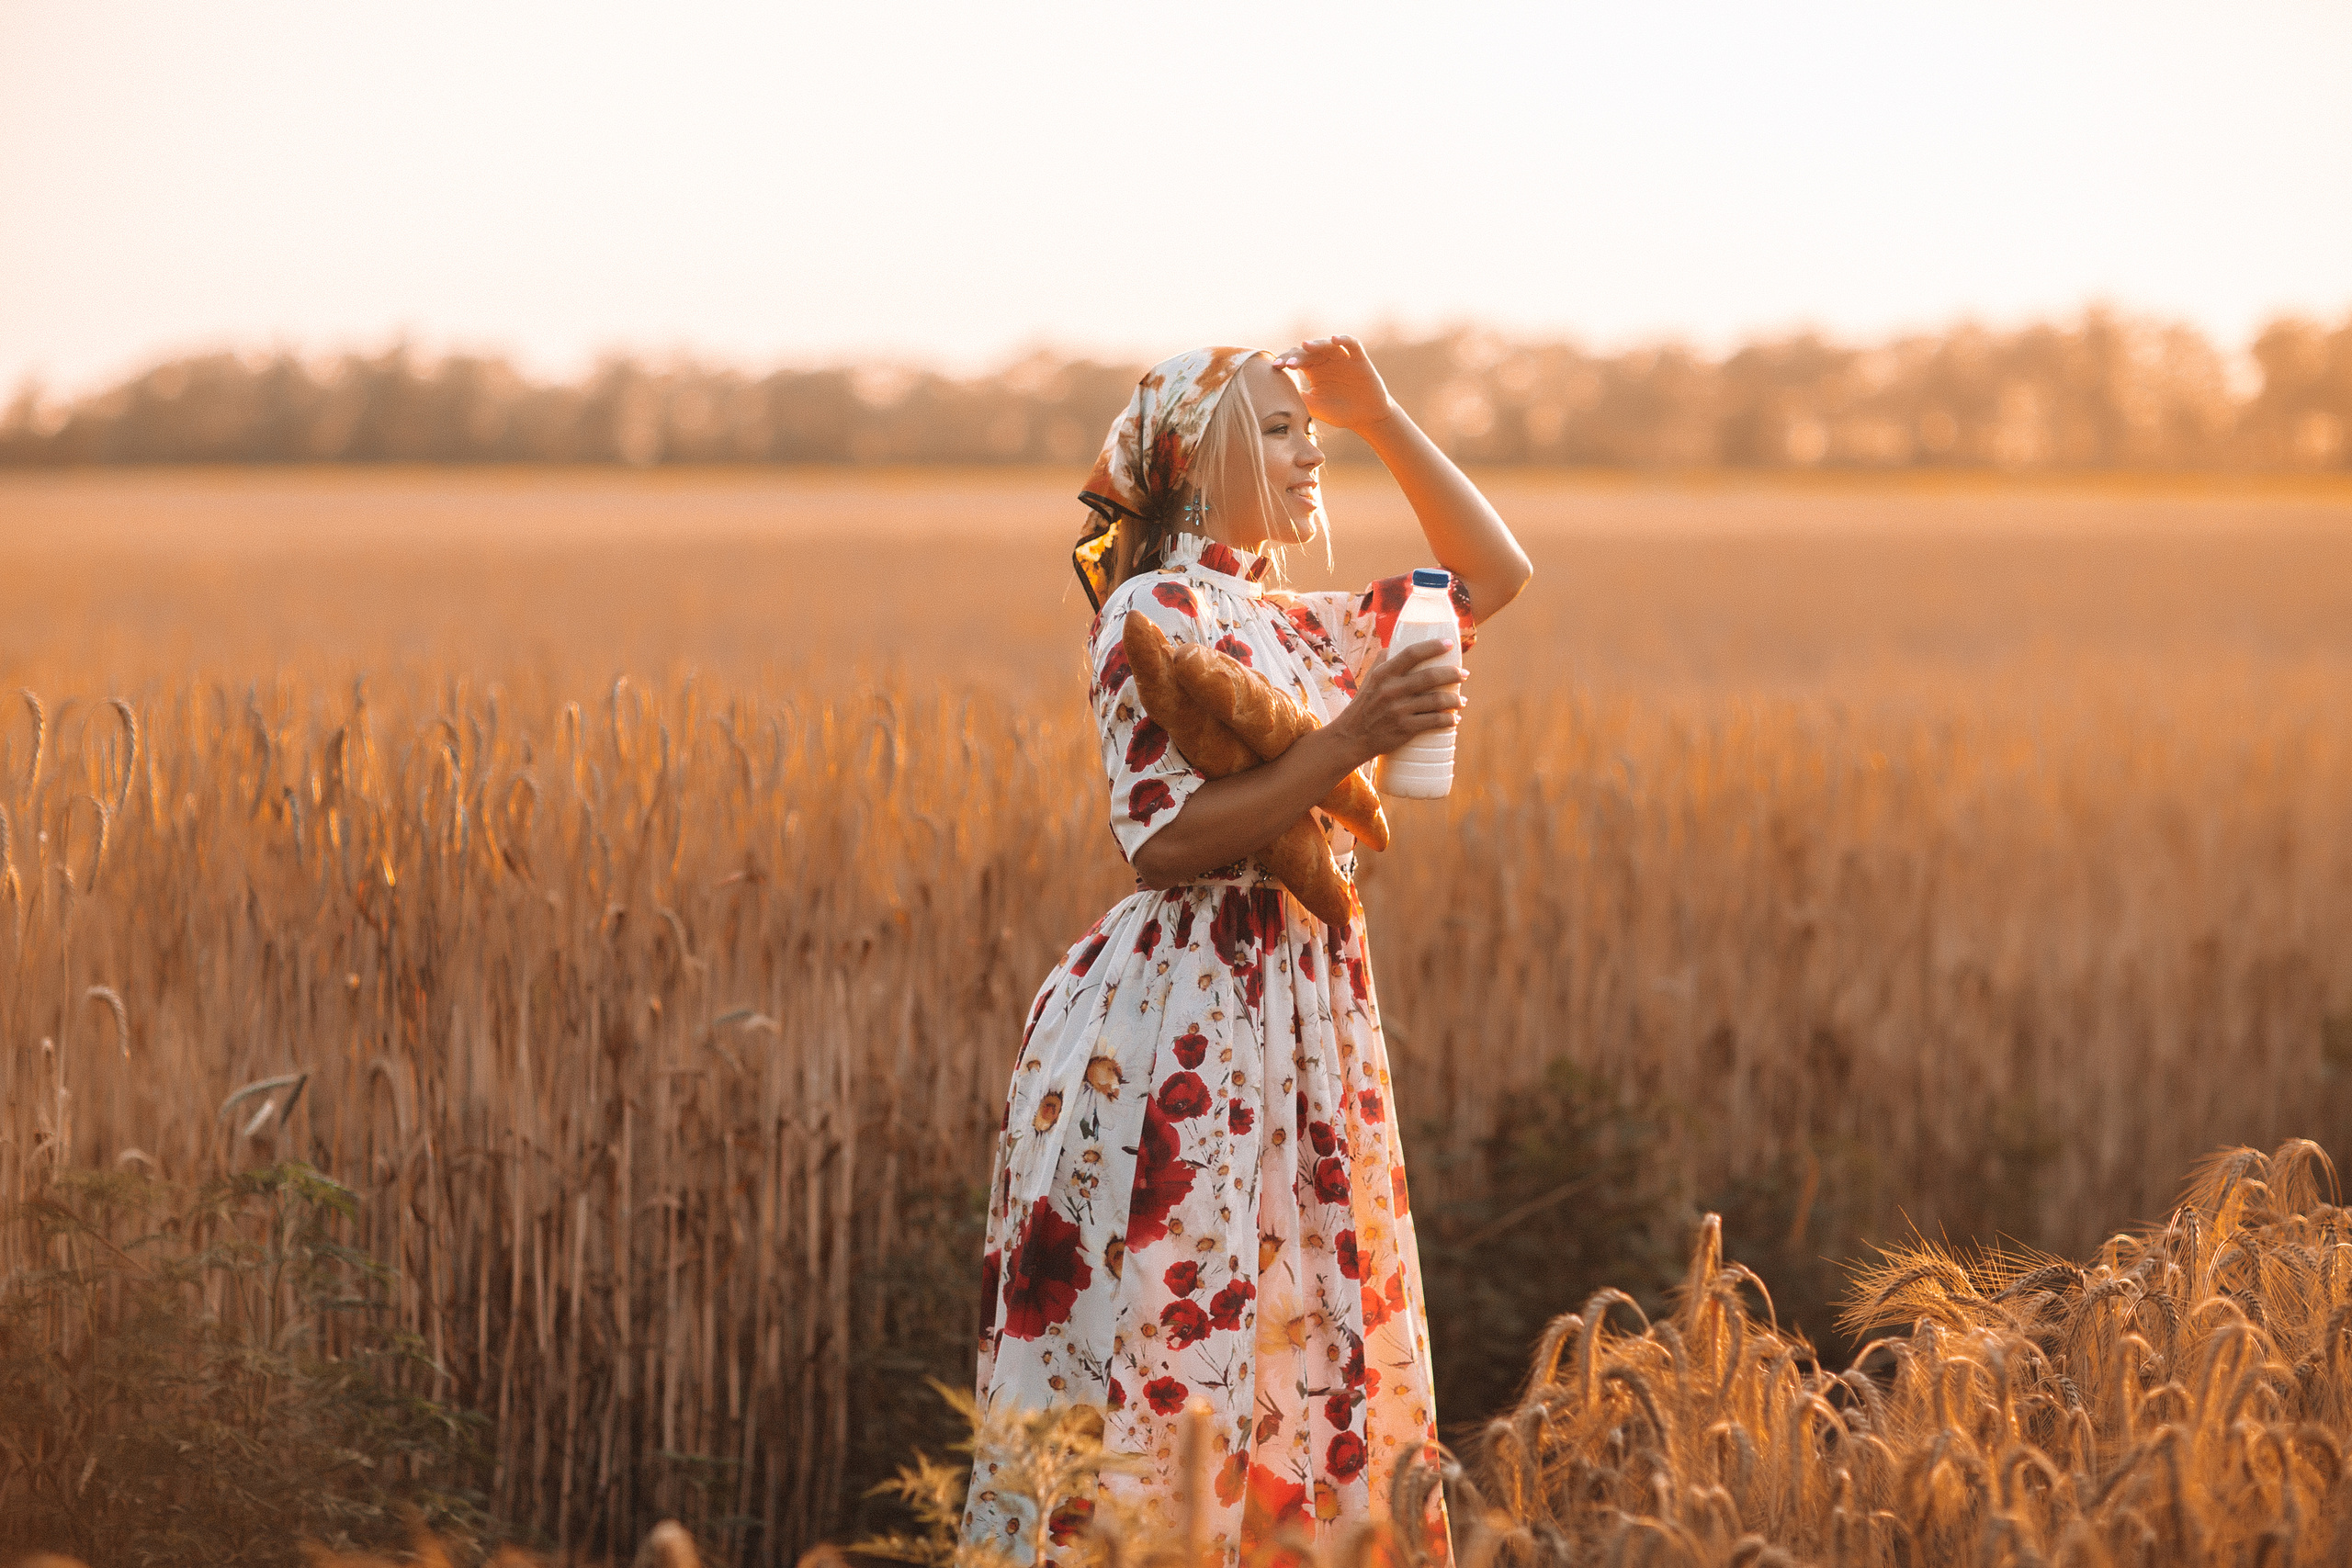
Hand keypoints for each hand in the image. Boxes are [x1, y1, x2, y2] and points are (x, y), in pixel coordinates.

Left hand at [1271, 335, 1396, 432]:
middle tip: (1288, 364)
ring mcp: (1343, 358)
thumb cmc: (1339, 413)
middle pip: (1309, 351)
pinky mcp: (1359, 358)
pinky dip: (1343, 339)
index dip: (1286, 361)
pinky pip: (1352, 344)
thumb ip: (1300, 398)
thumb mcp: (1316, 407)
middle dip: (1297, 355)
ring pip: (1327, 344)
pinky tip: (1334, 339)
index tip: (1276, 367)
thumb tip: (1278, 392)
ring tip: (1305, 346)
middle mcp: (1326, 361)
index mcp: (1313, 370)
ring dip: (1316, 344)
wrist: (1366, 418)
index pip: (1297, 360)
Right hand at [1330, 639, 1464, 764]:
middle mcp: (1391, 690)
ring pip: (1437, 701)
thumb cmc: (1365, 704)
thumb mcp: (1370, 679)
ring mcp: (1398, 710)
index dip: (1433, 647)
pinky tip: (1454, 718)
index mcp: (1383, 674)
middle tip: (1463, 674)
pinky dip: (1449, 720)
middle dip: (1453, 674)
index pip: (1411, 653)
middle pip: (1430, 677)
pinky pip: (1434, 722)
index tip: (1450, 645)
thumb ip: (1384, 660)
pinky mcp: (1404, 729)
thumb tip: (1400, 643)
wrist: (1352, 736)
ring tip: (1461, 700)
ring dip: (1455, 700)